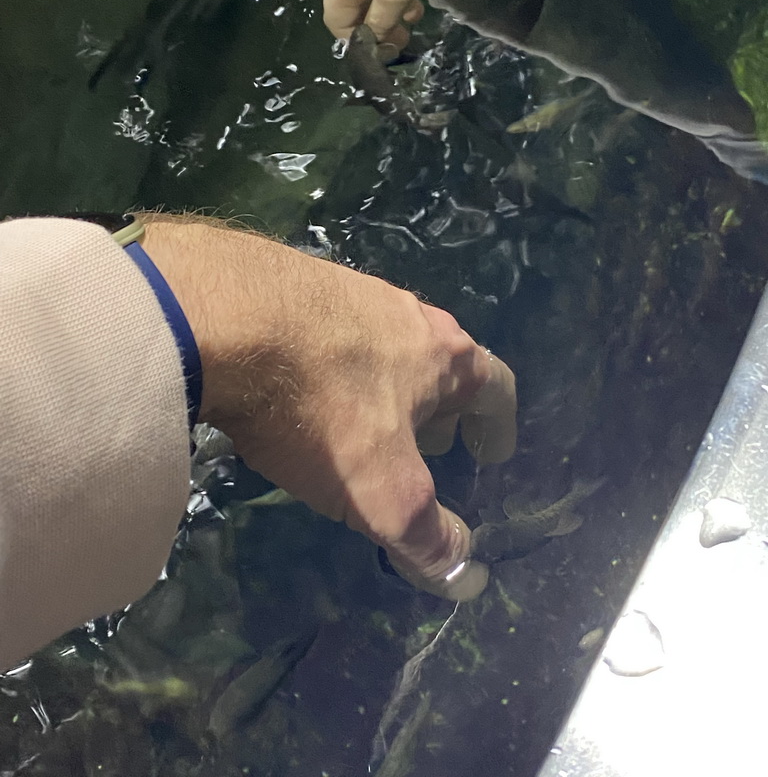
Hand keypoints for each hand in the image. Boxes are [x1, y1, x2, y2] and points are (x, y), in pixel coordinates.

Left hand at [141, 216, 516, 599]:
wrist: (221, 316)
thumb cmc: (321, 407)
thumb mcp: (382, 493)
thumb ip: (428, 538)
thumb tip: (468, 578)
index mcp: (443, 354)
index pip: (496, 386)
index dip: (499, 426)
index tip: (492, 453)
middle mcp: (404, 311)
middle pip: (439, 363)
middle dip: (438, 408)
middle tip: (426, 445)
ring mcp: (347, 290)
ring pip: (382, 344)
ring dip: (384, 384)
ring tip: (361, 419)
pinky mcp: (290, 283)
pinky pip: (328, 331)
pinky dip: (331, 365)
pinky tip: (300, 388)